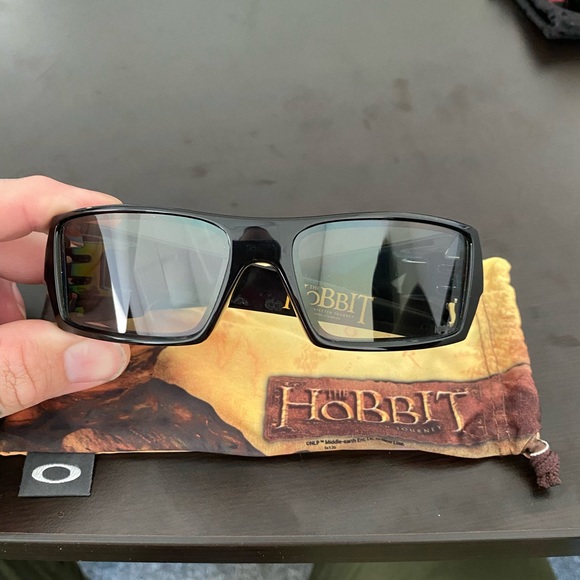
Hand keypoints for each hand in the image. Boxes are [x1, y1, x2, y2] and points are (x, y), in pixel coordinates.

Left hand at [0, 176, 129, 417]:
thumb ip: (26, 368)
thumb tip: (100, 358)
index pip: (16, 200)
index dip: (72, 202)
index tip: (118, 216)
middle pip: (23, 237)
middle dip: (70, 272)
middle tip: (104, 301)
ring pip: (13, 267)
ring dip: (44, 300)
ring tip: (59, 337)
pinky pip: (1, 288)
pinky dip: (22, 313)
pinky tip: (26, 344)